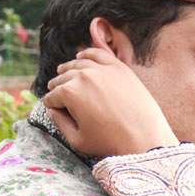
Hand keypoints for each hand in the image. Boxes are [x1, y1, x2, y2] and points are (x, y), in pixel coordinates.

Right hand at [44, 48, 178, 156]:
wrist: (144, 138)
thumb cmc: (110, 142)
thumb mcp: (77, 140)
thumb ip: (60, 123)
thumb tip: (52, 110)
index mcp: (69, 93)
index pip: (53, 96)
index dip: (50, 103)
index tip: (51, 106)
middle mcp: (84, 76)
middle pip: (64, 78)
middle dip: (56, 86)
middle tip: (53, 89)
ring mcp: (103, 69)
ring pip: (79, 64)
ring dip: (68, 68)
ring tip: (62, 71)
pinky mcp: (119, 68)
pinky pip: (99, 55)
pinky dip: (88, 54)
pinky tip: (81, 57)